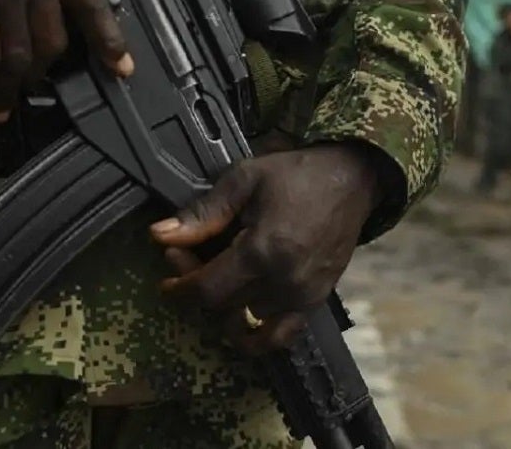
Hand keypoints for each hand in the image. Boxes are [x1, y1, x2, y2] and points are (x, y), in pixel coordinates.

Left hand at [150, 144, 383, 354]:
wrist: (351, 179)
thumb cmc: (297, 174)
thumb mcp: (244, 180)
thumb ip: (203, 213)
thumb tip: (159, 235)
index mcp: (263, 251)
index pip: (207, 291)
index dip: (180, 288)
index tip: (167, 277)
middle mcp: (283, 283)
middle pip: (222, 307)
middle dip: (196, 289)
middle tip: (188, 259)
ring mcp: (302, 297)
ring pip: (246, 322)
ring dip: (221, 307)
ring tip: (216, 279)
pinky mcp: (316, 302)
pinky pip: (281, 336)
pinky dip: (256, 336)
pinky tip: (240, 321)